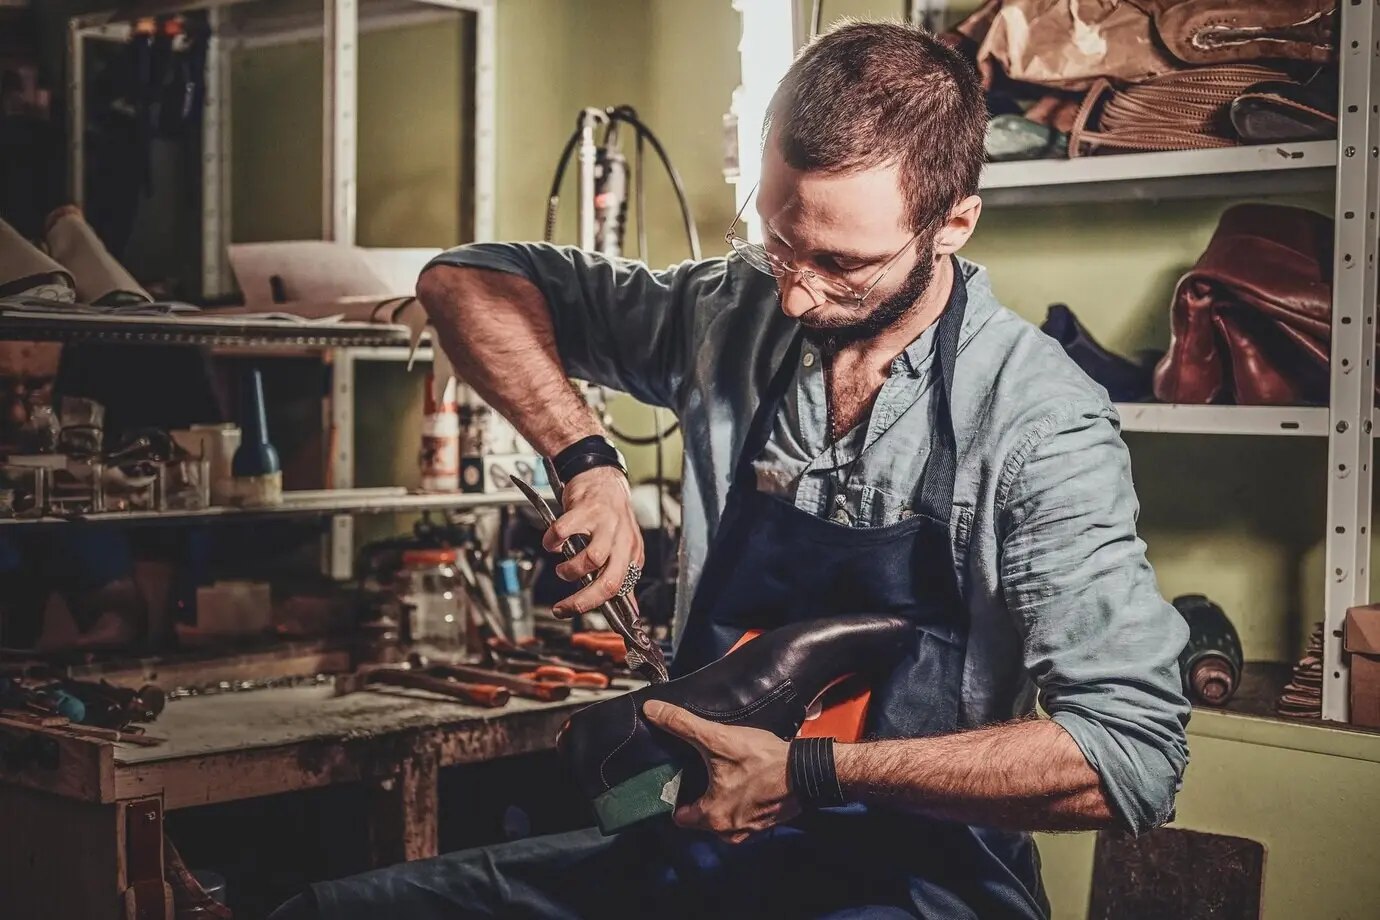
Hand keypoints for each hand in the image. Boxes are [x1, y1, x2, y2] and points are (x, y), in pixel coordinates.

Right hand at [546, 466, 644, 616]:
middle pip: (609, 581)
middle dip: (583, 600)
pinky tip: (552, 544)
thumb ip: (624, 580)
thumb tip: (629, 610)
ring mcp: (605, 524)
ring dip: (571, 571)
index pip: (619, 589)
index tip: (575, 612)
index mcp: (632, 553)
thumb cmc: (611, 517)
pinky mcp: (585, 510)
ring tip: (563, 570)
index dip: (596, 605)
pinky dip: (552, 542)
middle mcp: (622, 540)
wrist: (603, 479)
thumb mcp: (623, 549)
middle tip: (563, 607)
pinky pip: (564, 532)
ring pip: (592, 559)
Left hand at [642, 699, 798, 843]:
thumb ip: (682, 725)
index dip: (676, 796)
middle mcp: (729, 832)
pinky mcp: (767, 822)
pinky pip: (743, 814)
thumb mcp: (717, 738)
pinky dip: (741, 801)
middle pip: (701, 816)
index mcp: (712, 818)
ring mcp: (750, 830)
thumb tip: (652, 710)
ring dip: (722, 798)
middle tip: (700, 771)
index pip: (679, 816)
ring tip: (722, 773)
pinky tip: (744, 779)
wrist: (806, 771)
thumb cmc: (762, 760)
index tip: (677, 778)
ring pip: (723, 816)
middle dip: (699, 795)